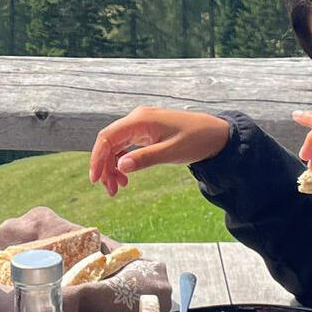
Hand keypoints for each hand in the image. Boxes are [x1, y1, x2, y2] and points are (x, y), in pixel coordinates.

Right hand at [88, 107, 231, 196]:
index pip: (107, 137)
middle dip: (105, 167)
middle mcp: (137, 120)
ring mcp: (141, 126)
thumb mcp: (171, 152)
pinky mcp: (146, 133)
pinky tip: (126, 177)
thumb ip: (145, 158)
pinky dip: (123, 162)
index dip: (97, 158)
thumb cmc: (197, 139)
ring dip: (113, 167)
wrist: (216, 134)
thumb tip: (120, 166)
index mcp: (140, 120)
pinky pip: (126, 147)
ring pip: (116, 147)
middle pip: (109, 143)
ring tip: (118, 188)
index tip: (95, 179)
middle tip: (110, 190)